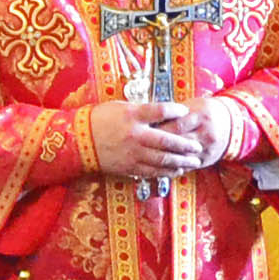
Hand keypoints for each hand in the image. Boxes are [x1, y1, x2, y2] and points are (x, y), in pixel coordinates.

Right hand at [85, 98, 215, 180]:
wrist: (80, 141)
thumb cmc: (100, 120)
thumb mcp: (121, 107)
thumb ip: (142, 111)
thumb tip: (164, 112)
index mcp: (132, 115)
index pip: (160, 111)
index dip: (176, 111)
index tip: (186, 112)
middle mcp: (135, 135)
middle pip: (167, 140)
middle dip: (186, 144)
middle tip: (198, 146)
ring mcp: (133, 153)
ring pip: (163, 159)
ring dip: (181, 161)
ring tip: (193, 162)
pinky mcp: (129, 167)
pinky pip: (152, 171)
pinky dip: (167, 171)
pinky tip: (176, 171)